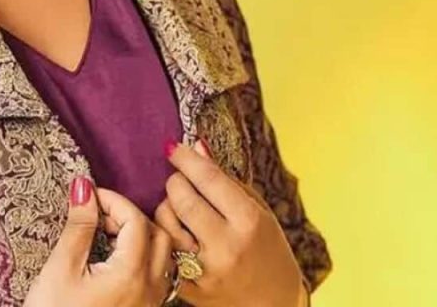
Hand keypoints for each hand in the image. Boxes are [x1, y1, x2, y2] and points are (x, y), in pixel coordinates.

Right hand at [25, 175, 177, 306]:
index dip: (113, 201)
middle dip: (132, 217)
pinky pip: (159, 276)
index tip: (89, 197)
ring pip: (164, 256)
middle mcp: (149, 289)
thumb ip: (78, 226)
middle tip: (100, 216)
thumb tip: (83, 188)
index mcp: (131, 274)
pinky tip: (118, 260)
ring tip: (109, 236)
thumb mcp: (61, 269)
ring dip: (142, 237)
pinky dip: (145, 258)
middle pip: (160, 235)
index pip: (137, 220)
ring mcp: (150, 304)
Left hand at [151, 140, 307, 306]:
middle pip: (181, 197)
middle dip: (176, 181)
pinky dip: (167, 235)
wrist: (272, 301)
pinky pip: (164, 249)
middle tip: (181, 180)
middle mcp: (226, 246)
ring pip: (165, 222)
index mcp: (248, 221)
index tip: (174, 148)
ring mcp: (205, 270)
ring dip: (167, 207)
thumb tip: (196, 146)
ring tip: (180, 208)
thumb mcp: (257, 210)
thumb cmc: (267, 248)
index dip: (185, 158)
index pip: (207, 179)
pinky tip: (179, 232)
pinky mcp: (188, 288)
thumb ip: (226, 179)